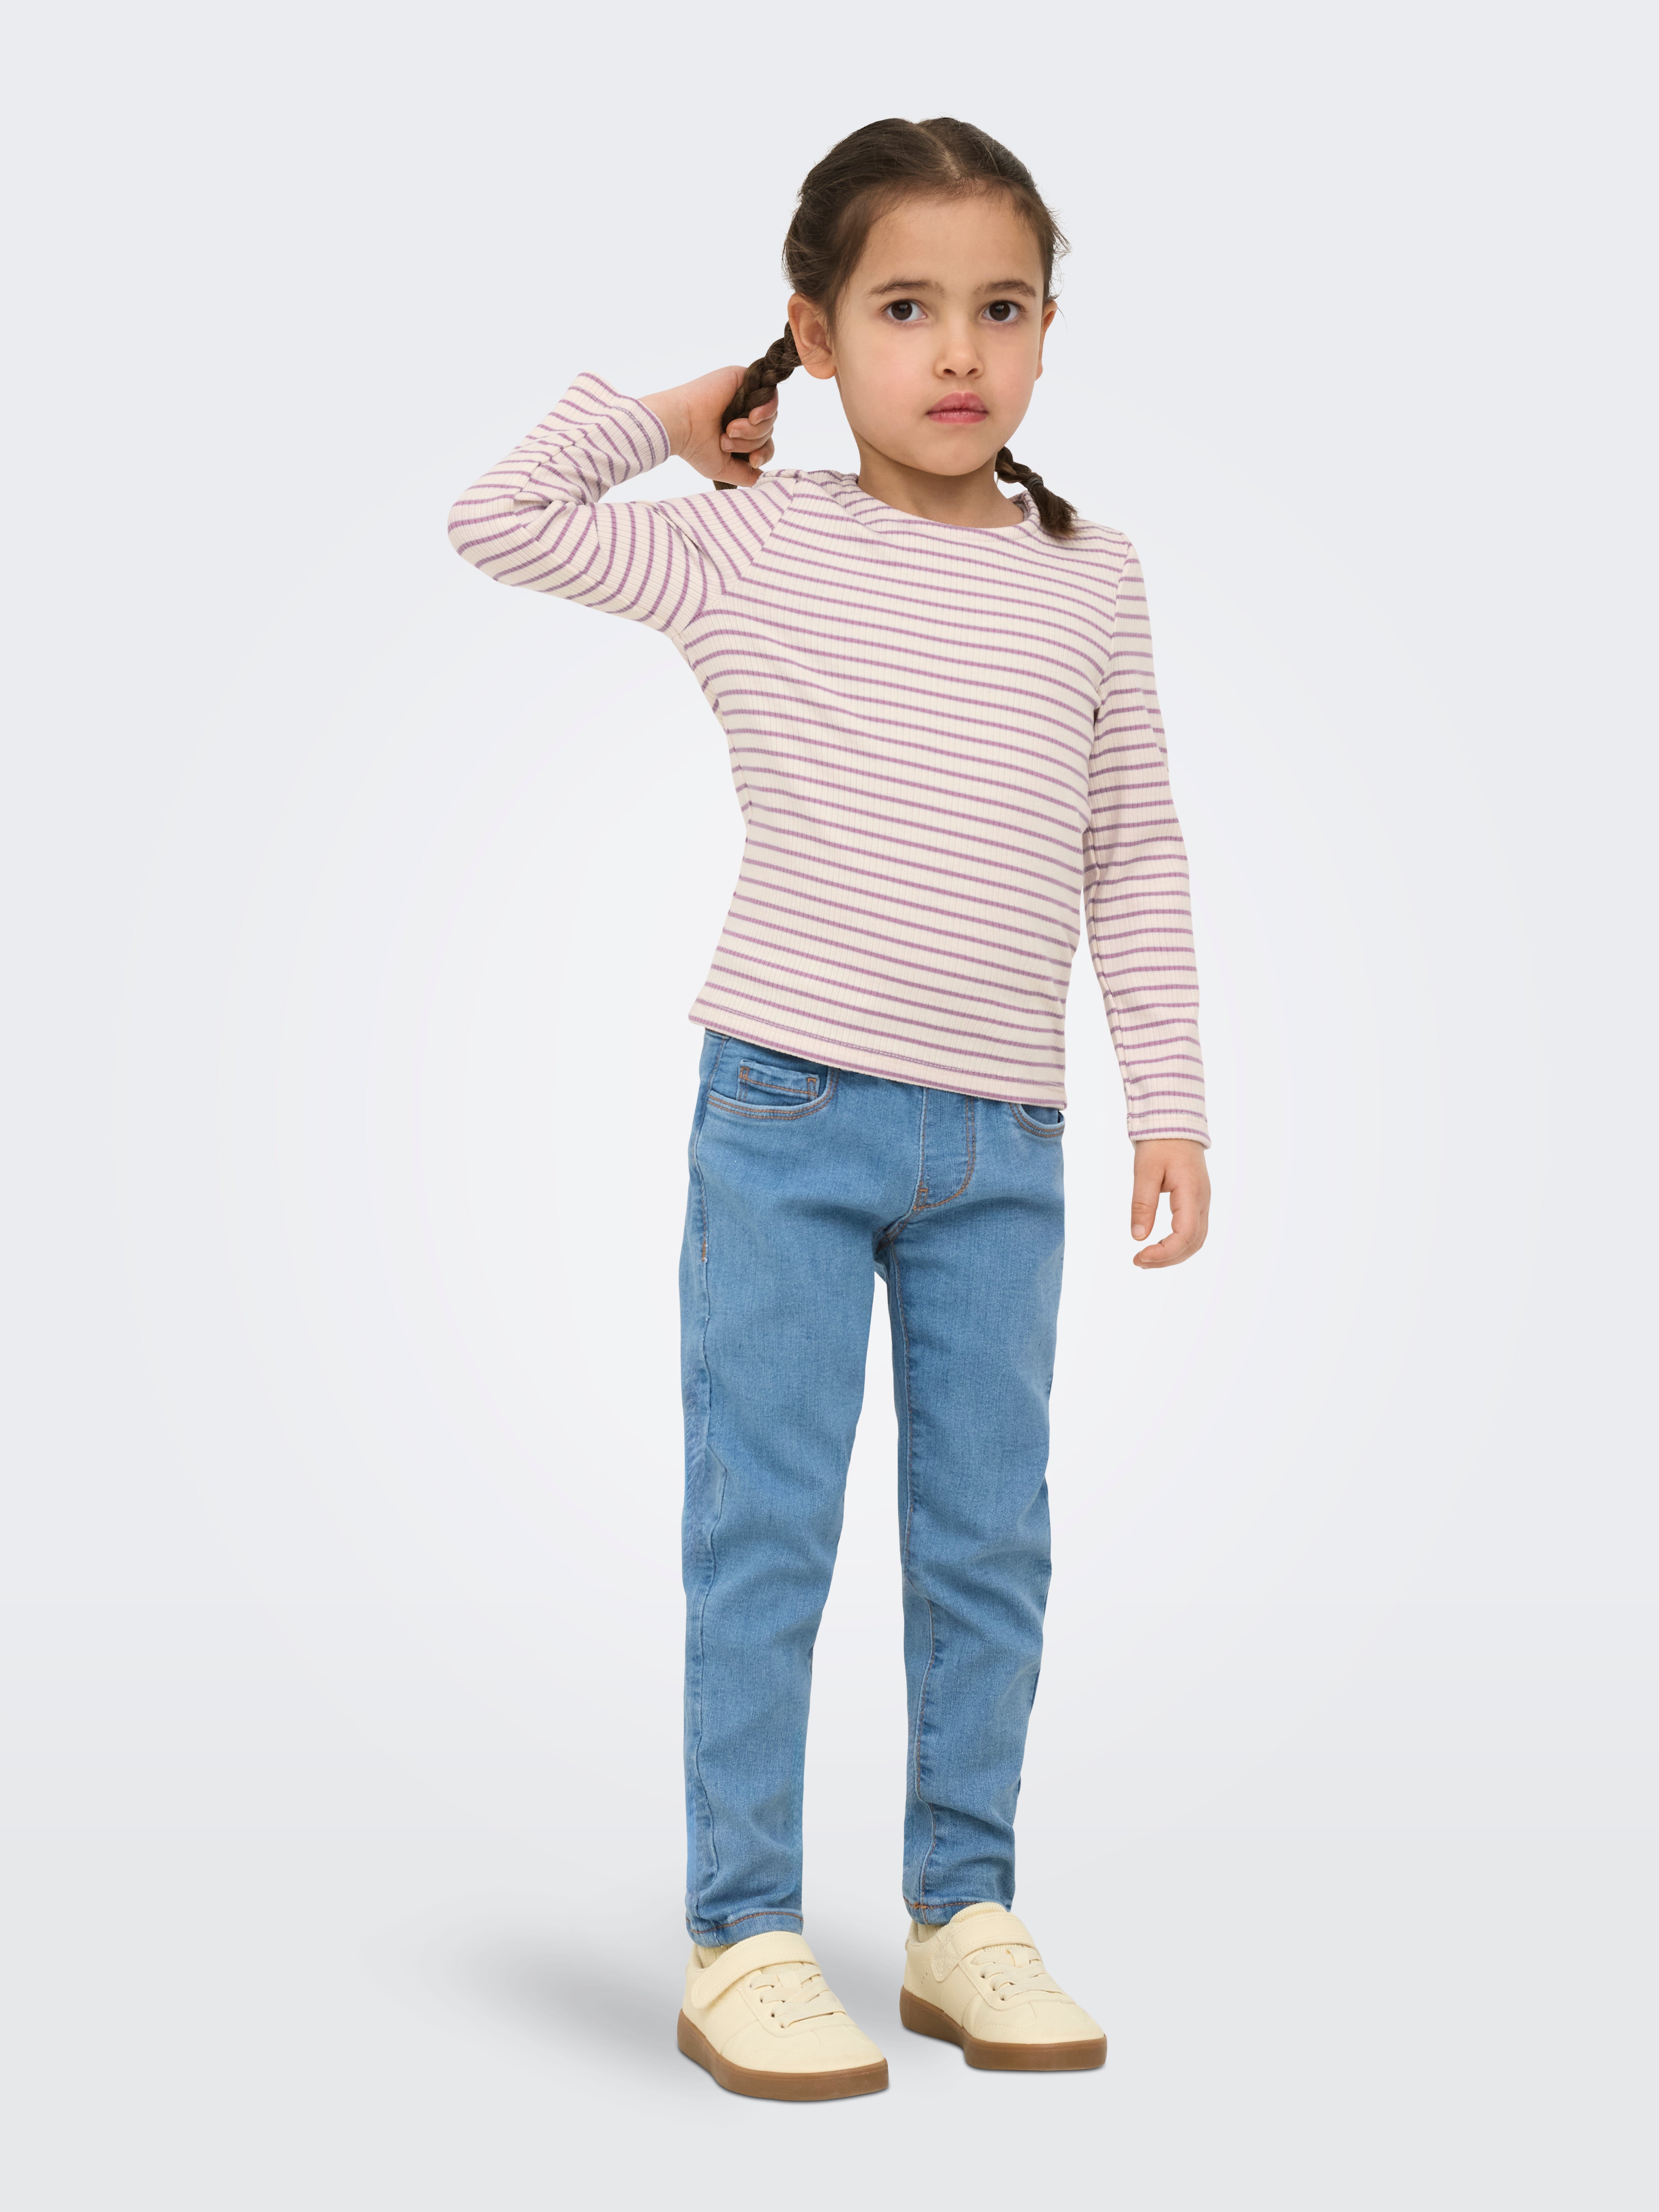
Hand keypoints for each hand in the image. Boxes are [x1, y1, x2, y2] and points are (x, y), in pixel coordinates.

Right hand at [639, 367, 777, 485]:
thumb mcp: (723, 468)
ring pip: (769, 417)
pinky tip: (752, 418)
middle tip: (725, 441)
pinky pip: (771, 396)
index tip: (753, 461)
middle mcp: (742, 412)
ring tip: (730, 429)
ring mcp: (745, 395)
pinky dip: (766, 411)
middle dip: (751, 443)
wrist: (681, 424)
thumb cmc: (696, 447)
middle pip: (767, 431)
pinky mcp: (745, 379)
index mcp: (738, 430)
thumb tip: (764, 479)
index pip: (764, 443)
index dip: (763, 454)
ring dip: (752, 430)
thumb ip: (746, 474)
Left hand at [1130, 1139, 1209, 1267]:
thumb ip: (1142, 1204)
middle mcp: (1202, 1201)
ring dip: (1173, 1254)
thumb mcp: (1145, 1171)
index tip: (1140, 1256)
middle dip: (1167, 1258)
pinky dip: (1177, 1244)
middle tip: (1138, 1261)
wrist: (1175, 1125)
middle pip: (1193, 1243)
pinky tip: (1159, 1246)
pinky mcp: (1196, 1202)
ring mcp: (1202, 1203)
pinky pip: (1193, 1231)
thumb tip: (1138, 1237)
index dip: (1164, 1252)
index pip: (1185, 1235)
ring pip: (1195, 1240)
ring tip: (1146, 1258)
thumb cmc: (1160, 1144)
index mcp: (1192, 1193)